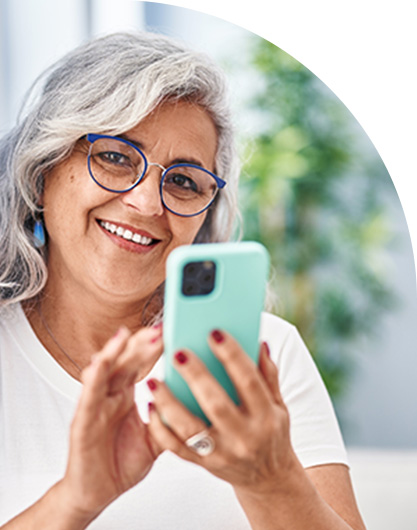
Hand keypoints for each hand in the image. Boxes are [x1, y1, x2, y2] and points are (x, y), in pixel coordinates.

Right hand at [61, 325, 162, 519]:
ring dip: (115, 352)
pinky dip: (93, 379)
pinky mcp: (82, 423)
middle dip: (140, 344)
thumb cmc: (120, 461)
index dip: (153, 347)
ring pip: (104, 372)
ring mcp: (95, 406)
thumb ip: (170, 419)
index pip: (140, 364)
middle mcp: (109, 394)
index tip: (171, 329)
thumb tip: (197, 404)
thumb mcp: (155, 439)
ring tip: (127, 335)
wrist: (97, 493)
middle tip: (159, 328)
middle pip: (124, 361)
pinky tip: (99, 364)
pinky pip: (88, 398)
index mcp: (125, 394)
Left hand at [147, 330, 297, 496]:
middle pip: (216, 403)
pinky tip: (152, 407)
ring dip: (170, 403)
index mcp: (266, 416)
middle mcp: (244, 437)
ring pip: (190, 429)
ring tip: (154, 380)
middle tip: (178, 351)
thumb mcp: (278, 404)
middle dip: (195, 376)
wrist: (268, 478)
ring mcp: (222, 454)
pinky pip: (177, 448)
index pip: (248, 381)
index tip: (214, 333)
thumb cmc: (272, 432)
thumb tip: (258, 342)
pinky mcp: (204, 465)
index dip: (232, 355)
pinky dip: (161, 429)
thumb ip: (268, 374)